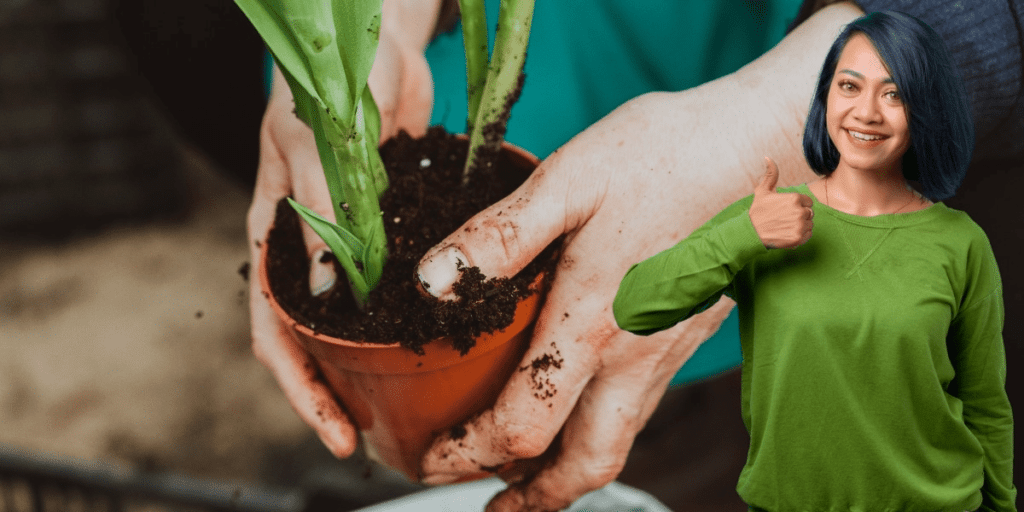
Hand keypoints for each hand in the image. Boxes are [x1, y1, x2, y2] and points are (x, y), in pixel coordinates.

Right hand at [246, 3, 435, 458]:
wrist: (375, 44)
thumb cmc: (328, 85)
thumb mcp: (318, 150)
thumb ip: (324, 217)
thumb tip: (327, 296)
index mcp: (274, 239)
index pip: (274, 333)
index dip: (301, 391)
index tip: (336, 433)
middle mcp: (309, 252)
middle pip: (315, 342)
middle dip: (338, 392)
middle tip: (377, 435)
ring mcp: (350, 244)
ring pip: (356, 322)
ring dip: (374, 363)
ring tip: (411, 402)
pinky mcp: (389, 228)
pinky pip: (395, 284)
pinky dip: (409, 315)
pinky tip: (442, 337)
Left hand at [414, 4, 861, 508]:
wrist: (756, 143)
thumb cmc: (663, 155)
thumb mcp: (568, 181)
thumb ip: (500, 238)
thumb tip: (432, 284)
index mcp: (593, 322)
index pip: (523, 424)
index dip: (467, 452)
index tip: (431, 456)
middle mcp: (635, 356)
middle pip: (585, 465)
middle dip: (531, 496)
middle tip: (488, 500)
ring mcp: (667, 353)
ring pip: (617, 443)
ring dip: (566, 471)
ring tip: (525, 473)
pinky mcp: (686, 337)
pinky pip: (639, 410)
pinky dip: (599, 432)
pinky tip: (579, 405)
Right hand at [749, 157, 813, 248]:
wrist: (751, 233)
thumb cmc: (757, 212)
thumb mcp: (763, 191)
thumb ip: (771, 174)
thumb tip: (768, 157)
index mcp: (794, 198)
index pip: (808, 202)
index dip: (798, 205)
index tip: (787, 210)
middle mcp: (799, 211)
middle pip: (809, 213)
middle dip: (800, 215)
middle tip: (785, 219)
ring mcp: (800, 225)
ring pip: (810, 224)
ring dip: (801, 226)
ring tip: (786, 226)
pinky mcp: (799, 238)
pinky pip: (809, 235)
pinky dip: (801, 236)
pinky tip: (789, 233)